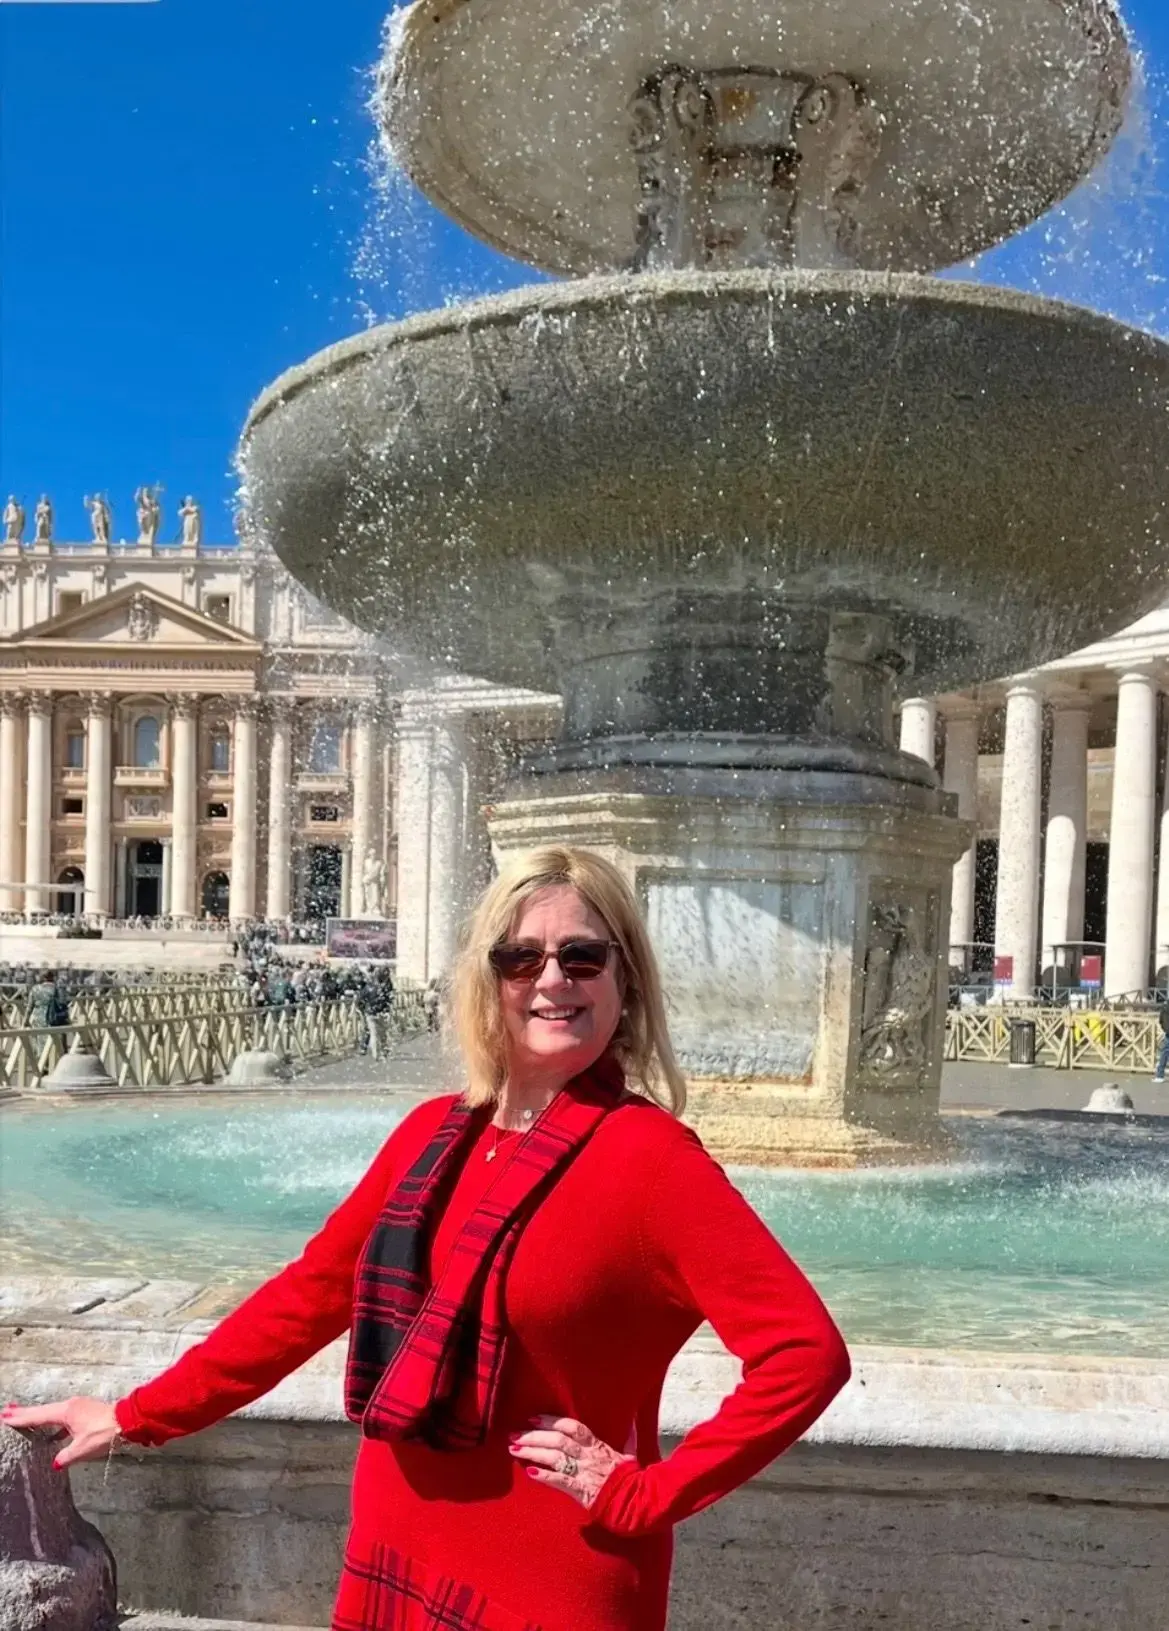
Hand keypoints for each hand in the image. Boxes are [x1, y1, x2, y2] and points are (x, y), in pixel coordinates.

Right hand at [1, 1398, 120, 1469]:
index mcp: (66, 1412)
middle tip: (6, 1411)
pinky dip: (52, 1421)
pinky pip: (61, 1416)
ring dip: (37, 1415)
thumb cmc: (104, 1433)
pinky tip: (50, 1431)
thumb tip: (55, 1463)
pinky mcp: (84, 1411)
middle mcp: (69, 1405)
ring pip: (51, 1412)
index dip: (21, 1418)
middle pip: (42, 1410)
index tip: (5, 1416)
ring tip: (22, 1417)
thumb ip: (66, 1457)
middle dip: (24, 1412)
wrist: (126, 1421)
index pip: (38, 1416)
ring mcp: (77, 1407)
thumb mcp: (82, 1449)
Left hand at [508, 1414, 634, 1508]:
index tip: (532, 1418)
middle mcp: (588, 1456)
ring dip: (533, 1452)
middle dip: (534, 1436)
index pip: (571, 1427)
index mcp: (598, 1445)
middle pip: (557, 1440)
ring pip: (555, 1458)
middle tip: (514, 1434)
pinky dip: (545, 1476)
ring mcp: (584, 1473)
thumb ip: (628, 1437)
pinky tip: (530, 1472)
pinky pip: (561, 1481)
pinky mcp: (582, 1491)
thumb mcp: (630, 1453)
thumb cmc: (631, 1478)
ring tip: (514, 1450)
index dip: (550, 1421)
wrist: (637, 1502)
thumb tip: (633, 1421)